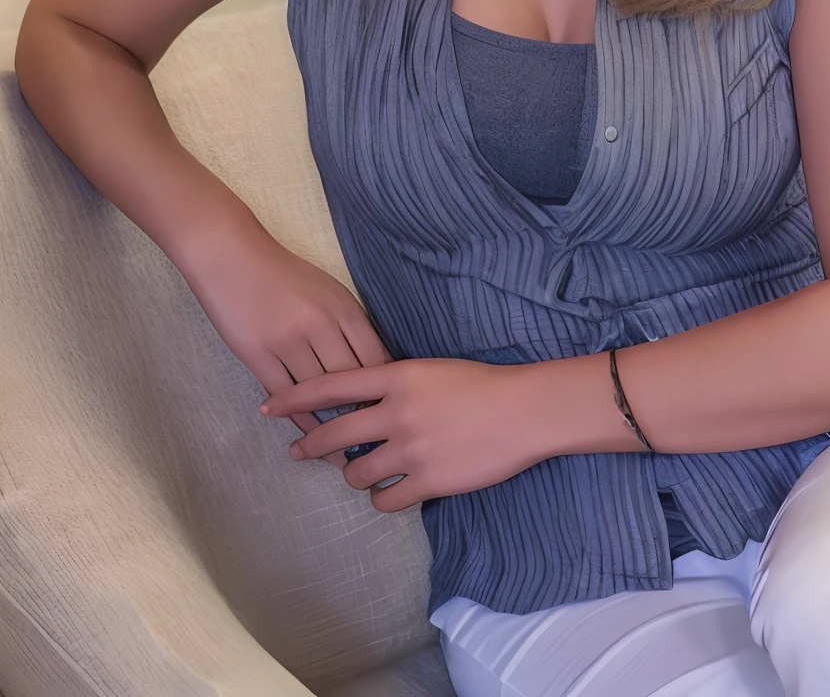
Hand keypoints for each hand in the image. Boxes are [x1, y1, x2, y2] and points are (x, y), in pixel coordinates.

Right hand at [179, 222, 393, 443]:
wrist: (232, 257)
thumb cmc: (285, 274)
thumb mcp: (328, 291)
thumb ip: (350, 325)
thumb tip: (373, 366)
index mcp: (343, 308)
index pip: (376, 359)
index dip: (385, 392)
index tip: (391, 417)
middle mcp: (320, 326)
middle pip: (351, 381)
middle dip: (364, 415)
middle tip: (374, 446)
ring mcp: (288, 342)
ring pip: (319, 395)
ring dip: (332, 426)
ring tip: (343, 453)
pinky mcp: (258, 355)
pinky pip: (287, 396)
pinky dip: (301, 420)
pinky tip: (309, 435)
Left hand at [258, 358, 541, 510]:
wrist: (522, 410)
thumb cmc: (481, 384)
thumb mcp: (431, 370)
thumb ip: (395, 384)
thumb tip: (364, 402)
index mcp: (396, 376)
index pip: (331, 385)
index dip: (295, 397)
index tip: (268, 405)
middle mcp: (396, 412)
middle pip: (334, 433)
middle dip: (309, 445)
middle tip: (297, 451)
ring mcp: (410, 449)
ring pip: (356, 472)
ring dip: (355, 474)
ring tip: (363, 471)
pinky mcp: (428, 481)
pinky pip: (386, 499)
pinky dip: (384, 497)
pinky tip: (392, 491)